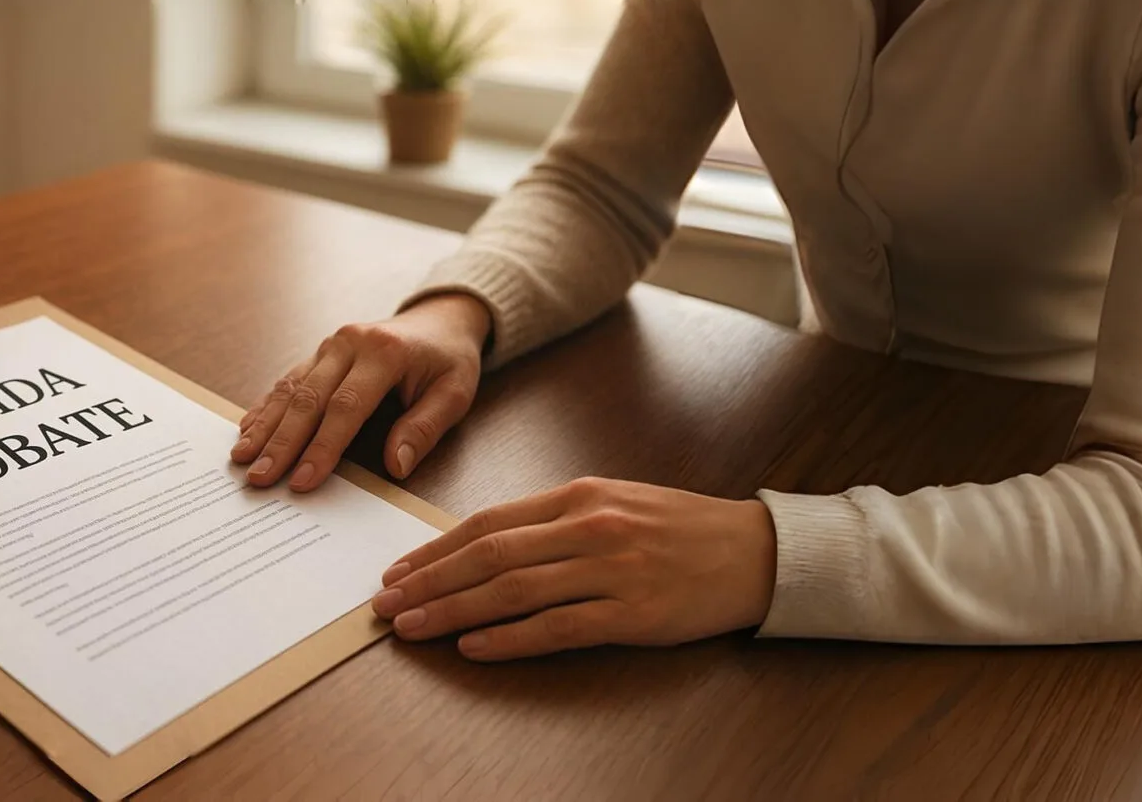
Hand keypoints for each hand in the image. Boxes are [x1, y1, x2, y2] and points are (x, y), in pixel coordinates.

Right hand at [233, 293, 487, 490]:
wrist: (440, 318)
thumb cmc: (449, 360)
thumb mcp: (455, 394)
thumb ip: (424, 429)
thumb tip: (395, 466)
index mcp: (385, 352)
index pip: (346, 407)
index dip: (322, 446)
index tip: (303, 480)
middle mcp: (350, 344)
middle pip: (308, 398)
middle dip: (281, 442)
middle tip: (260, 478)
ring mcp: (330, 345)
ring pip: (290, 389)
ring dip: (265, 426)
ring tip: (243, 459)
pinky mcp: (319, 353)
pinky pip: (287, 381)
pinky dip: (266, 407)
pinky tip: (247, 430)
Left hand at [370, 477, 776, 660]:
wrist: (756, 552)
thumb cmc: (679, 528)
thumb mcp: (613, 503)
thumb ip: (552, 520)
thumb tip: (482, 546)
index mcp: (579, 495)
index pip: (487, 522)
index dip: (434, 548)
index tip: (396, 569)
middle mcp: (589, 527)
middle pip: (488, 556)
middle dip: (428, 581)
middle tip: (384, 603)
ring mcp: (611, 570)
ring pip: (513, 591)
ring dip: (453, 610)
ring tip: (412, 626)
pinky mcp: (633, 613)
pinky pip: (558, 628)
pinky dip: (509, 638)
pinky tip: (473, 646)